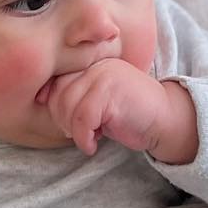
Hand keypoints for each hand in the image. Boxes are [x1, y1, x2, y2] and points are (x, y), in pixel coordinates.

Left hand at [39, 61, 196, 162]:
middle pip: (58, 93)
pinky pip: (82, 118)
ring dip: (74, 130)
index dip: (51, 101)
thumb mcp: (98, 101)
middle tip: (79, 133)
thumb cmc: (130, 114)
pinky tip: (93, 145)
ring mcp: (104, 76)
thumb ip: (74, 94)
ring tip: (90, 137)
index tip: (61, 121)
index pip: (57, 79)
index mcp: (93, 62)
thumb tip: (40, 97)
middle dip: (62, 119)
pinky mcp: (111, 93)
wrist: (167, 121)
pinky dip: (83, 137)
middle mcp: (97, 64)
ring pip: (68, 106)